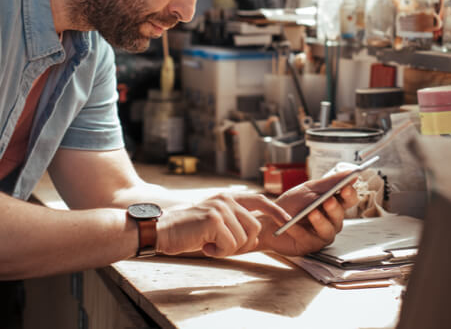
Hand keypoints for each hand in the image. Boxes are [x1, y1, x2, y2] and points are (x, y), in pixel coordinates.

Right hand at [155, 193, 289, 256]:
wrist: (162, 231)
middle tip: (222, 247)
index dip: (276, 211)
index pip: (260, 200)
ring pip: (242, 239)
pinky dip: (218, 252)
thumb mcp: (214, 220)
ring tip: (209, 244)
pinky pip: (229, 245)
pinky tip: (204, 246)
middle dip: (244, 244)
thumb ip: (233, 221)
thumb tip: (256, 234)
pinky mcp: (214, 220)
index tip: (288, 222)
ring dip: (227, 249)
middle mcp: (226, 199)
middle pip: (254, 227)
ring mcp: (221, 208)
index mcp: (228, 197)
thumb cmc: (187, 230)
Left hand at [258, 171, 359, 256]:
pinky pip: (306, 237)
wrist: (269, 219)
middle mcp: (331, 221)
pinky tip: (290, 222)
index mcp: (333, 204)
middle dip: (334, 208)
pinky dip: (297, 229)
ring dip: (320, 221)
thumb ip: (330, 183)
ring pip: (327, 230)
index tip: (346, 188)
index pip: (348, 200)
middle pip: (339, 216)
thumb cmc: (291, 204)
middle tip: (328, 201)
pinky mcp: (309, 245)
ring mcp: (321, 235)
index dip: (349, 195)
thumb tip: (351, 174)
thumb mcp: (309, 189)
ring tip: (312, 212)